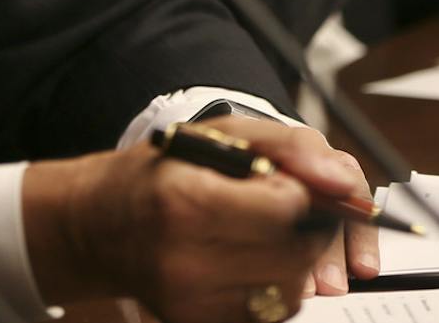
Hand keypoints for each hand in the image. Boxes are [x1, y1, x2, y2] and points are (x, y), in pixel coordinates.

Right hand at [21, 116, 371, 321]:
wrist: (95, 227)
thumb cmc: (157, 173)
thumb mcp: (216, 133)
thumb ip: (287, 146)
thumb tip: (343, 181)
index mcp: (188, 201)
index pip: (289, 206)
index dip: (296, 191)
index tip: (280, 184)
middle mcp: (188, 260)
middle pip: (297, 252)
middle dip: (304, 227)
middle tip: (281, 209)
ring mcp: (193, 301)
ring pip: (292, 289)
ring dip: (295, 260)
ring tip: (262, 236)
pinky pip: (272, 314)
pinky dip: (276, 288)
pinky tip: (250, 262)